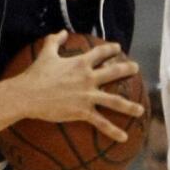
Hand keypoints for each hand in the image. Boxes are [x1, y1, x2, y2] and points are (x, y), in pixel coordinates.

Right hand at [13, 31, 143, 143]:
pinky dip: (113, 131)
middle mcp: (88, 78)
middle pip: (113, 72)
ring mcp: (87, 95)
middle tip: (137, 69)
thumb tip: (62, 32)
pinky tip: (124, 137)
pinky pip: (101, 122)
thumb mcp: (46, 53)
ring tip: (140, 110)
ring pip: (114, 101)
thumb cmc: (36, 74)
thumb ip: (54, 40)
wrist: (29, 94)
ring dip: (129, 106)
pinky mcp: (83, 112)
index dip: (110, 49)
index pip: (100, 53)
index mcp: (80, 63)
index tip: (119, 48)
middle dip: (127, 69)